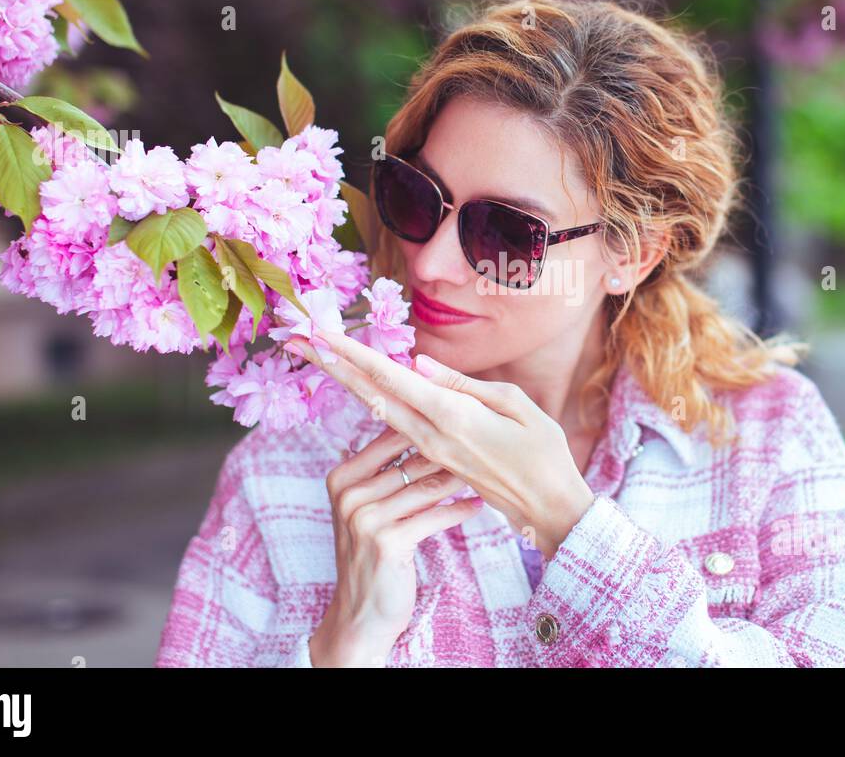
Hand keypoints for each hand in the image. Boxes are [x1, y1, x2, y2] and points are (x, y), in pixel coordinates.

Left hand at [286, 330, 596, 560]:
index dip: (354, 355)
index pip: (391, 379)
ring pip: (378, 409)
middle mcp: (431, 434)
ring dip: (345, 380)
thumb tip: (418, 365)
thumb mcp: (517, 406)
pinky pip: (396, 425)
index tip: (321, 334)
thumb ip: (465, 385)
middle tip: (295, 337)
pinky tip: (358, 386)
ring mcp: (431, 450)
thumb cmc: (545, 454)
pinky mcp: (436, 459)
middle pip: (370, 394)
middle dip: (332, 363)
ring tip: (317, 354)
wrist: (549, 511)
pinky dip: (372, 400)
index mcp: (452, 417)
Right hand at [310, 425, 483, 665]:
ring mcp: (365, 519)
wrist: (359, 615)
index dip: (425, 428)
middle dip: (449, 454)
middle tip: (481, 446)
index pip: (388, 439)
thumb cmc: (371, 556)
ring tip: (484, 473)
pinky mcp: (388, 542)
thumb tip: (426, 431)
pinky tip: (476, 506)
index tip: (457, 422)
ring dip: (458, 480)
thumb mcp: (366, 511)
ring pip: (425, 487)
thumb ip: (385, 474)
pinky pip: (434, 517)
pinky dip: (458, 510)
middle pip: (410, 462)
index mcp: (340, 478)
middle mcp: (349, 495)